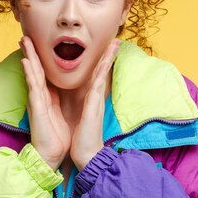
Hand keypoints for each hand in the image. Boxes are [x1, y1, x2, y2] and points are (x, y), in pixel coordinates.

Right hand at [20, 36, 70, 169]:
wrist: (52, 155)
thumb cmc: (56, 137)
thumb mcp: (59, 114)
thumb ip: (57, 101)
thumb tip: (59, 91)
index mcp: (47, 97)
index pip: (42, 73)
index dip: (39, 58)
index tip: (36, 43)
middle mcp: (39, 96)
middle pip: (35, 69)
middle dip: (31, 52)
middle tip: (25, 35)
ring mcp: (36, 101)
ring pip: (32, 73)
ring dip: (28, 56)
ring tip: (24, 40)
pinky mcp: (37, 108)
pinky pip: (33, 87)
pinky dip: (29, 73)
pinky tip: (26, 62)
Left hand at [71, 39, 120, 168]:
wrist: (87, 157)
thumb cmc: (83, 140)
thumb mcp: (82, 120)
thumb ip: (84, 109)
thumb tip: (84, 103)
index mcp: (91, 100)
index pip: (96, 76)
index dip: (101, 62)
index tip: (106, 50)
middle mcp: (96, 98)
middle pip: (102, 71)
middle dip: (108, 55)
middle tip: (116, 40)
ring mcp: (97, 101)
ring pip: (102, 74)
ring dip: (108, 58)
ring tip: (115, 44)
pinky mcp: (94, 106)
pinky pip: (97, 84)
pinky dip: (102, 71)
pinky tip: (105, 61)